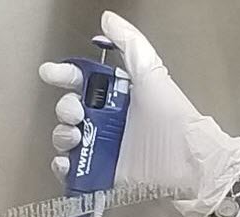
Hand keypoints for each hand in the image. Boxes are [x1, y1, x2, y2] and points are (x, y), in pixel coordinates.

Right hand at [40, 11, 239, 216]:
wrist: (188, 164)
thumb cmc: (174, 120)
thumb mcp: (152, 75)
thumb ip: (131, 44)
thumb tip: (109, 19)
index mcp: (119, 97)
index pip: (82, 81)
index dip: (64, 75)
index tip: (51, 72)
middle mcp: (109, 122)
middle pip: (70, 110)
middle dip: (64, 107)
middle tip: (76, 111)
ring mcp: (105, 149)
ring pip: (66, 138)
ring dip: (61, 134)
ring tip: (75, 134)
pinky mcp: (103, 175)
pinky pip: (73, 170)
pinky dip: (64, 165)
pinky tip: (68, 160)